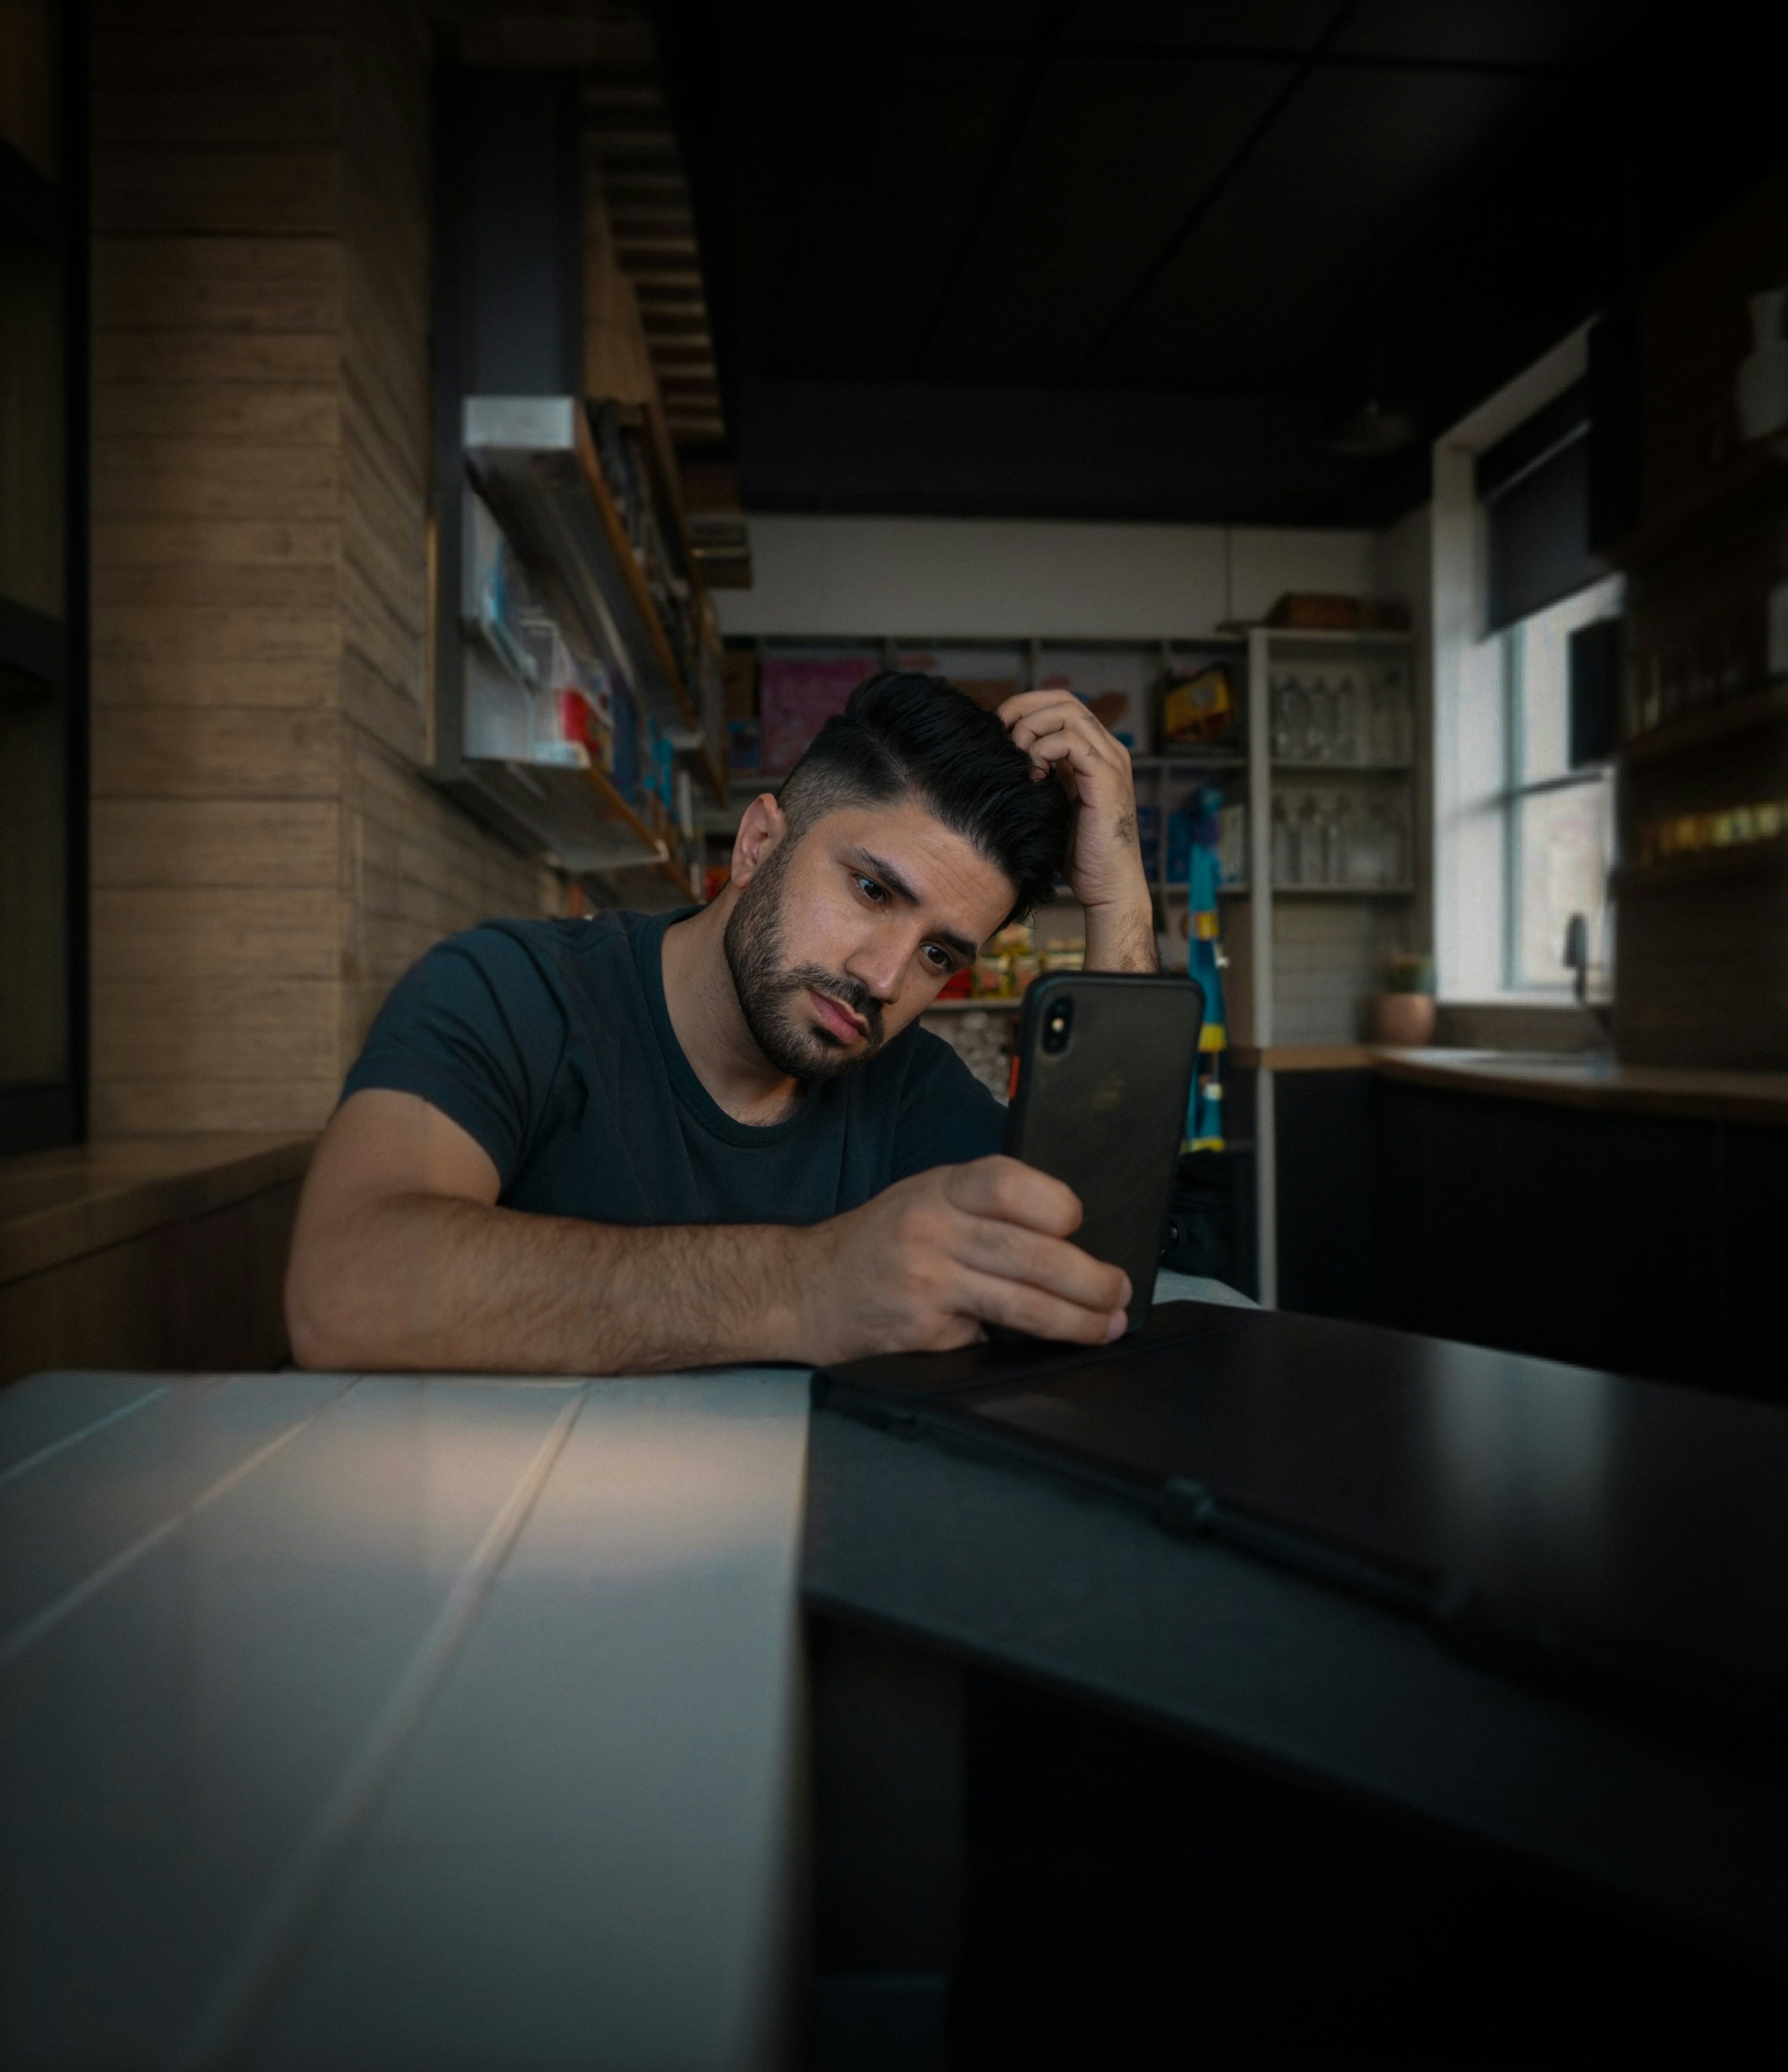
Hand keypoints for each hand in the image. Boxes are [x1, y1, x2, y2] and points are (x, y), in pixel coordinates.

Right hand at [792, 1154, 1130, 1362]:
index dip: (1058, 1206)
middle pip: (1033, 1253)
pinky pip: (989, 1341)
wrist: (803, 1287)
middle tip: (1118, 1293)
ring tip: (1105, 1326)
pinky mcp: (922, 1331)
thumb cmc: (878, 1243)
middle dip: (1091, 1281)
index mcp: (942, 1187)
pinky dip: (1021, 1349)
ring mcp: (927, 1282)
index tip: (1081, 1226)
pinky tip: (1042, 1348)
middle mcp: (933, 1228)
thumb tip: (1067, 1238)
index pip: (1011, 1183)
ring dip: (1078, 1321)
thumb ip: (986, 1208)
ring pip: (1023, 1304)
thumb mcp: (925, 1198)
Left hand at [998, 688, 1155, 969]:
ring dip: (1031, 728)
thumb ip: (1038, 776)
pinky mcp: (1107, 778)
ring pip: (1067, 712)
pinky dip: (1044, 750)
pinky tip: (1033, 775)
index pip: (1060, 704)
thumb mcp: (1050, 804)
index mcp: (1094, 752)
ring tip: (1017, 756)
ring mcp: (1110, 761)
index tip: (998, 732)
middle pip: (1063, 700)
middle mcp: (1107, 749)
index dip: (1025, 708)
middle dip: (1023, 709)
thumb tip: (1002, 756)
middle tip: (1000, 735)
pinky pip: (1071, 742)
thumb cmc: (1077, 854)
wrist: (1107, 887)